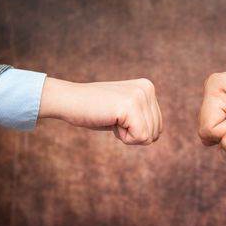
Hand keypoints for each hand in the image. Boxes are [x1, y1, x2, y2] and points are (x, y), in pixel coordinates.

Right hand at [39, 78, 161, 144]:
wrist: (68, 100)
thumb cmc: (92, 110)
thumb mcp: (124, 111)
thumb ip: (142, 117)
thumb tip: (156, 136)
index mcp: (148, 88)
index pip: (157, 127)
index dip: (135, 130)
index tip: (116, 116)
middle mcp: (148, 89)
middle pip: (155, 133)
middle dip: (132, 133)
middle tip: (112, 117)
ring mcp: (140, 96)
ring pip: (148, 137)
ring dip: (127, 135)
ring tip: (110, 117)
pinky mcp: (131, 106)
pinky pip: (140, 137)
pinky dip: (123, 137)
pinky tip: (110, 120)